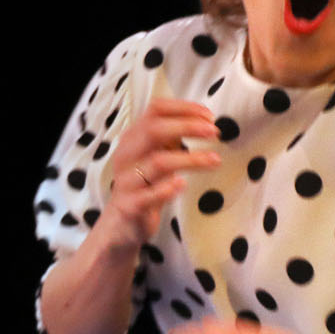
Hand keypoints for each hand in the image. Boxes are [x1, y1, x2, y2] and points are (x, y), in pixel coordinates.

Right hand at [90, 98, 220, 254]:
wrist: (120, 225)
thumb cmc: (143, 187)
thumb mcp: (154, 157)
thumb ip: (171, 140)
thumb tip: (203, 122)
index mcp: (133, 139)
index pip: (155, 110)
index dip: (183, 108)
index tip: (209, 116)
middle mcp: (127, 155)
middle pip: (154, 130)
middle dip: (187, 127)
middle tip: (214, 131)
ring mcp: (127, 181)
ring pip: (158, 162)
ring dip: (190, 159)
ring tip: (214, 160)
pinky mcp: (130, 206)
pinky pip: (148, 195)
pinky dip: (167, 188)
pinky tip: (183, 184)